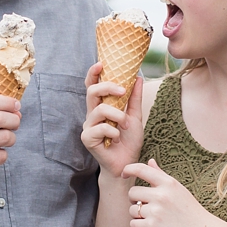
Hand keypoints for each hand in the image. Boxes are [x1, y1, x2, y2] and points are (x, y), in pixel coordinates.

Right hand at [0, 94, 21, 180]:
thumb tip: (16, 109)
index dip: (8, 102)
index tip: (16, 105)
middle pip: (1, 118)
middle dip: (14, 120)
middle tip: (14, 124)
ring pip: (5, 137)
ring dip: (11, 138)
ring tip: (6, 139)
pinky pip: (1, 155)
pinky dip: (2, 154)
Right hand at [81, 62, 144, 177]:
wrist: (127, 163)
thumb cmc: (128, 141)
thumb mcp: (135, 116)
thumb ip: (134, 98)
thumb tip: (138, 77)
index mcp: (101, 107)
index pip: (93, 86)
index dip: (93, 74)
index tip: (101, 63)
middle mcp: (92, 114)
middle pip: (92, 92)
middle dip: (107, 87)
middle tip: (122, 91)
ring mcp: (88, 126)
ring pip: (100, 110)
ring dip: (117, 116)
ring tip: (125, 126)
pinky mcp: (87, 138)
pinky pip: (100, 128)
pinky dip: (113, 132)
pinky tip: (117, 139)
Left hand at [123, 159, 218, 226]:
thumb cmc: (189, 209)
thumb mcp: (178, 188)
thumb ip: (161, 175)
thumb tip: (150, 161)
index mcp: (168, 183)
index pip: (141, 169)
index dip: (128, 169)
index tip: (124, 174)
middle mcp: (161, 196)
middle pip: (132, 192)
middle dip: (136, 199)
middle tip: (147, 205)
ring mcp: (156, 212)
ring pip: (132, 209)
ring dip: (138, 214)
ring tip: (153, 217)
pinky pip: (133, 224)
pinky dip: (139, 226)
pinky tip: (151, 226)